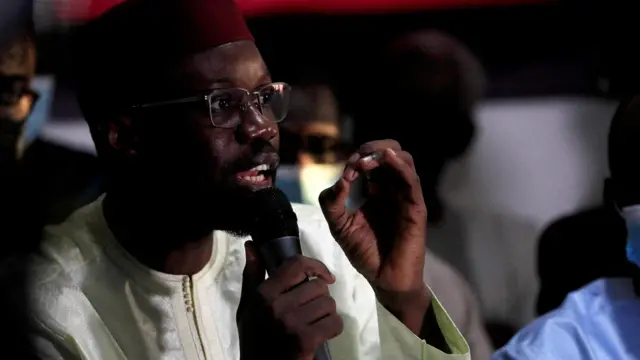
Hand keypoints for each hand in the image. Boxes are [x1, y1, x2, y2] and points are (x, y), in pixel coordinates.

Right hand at [237, 242, 343, 359]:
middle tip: (310, 310)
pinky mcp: (306, 340)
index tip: (324, 276)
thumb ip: (252, 275)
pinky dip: (333, 328)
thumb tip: (252, 245)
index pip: (297, 264)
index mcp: (263, 293)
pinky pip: (335, 323)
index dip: (316, 266)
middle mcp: (276, 305)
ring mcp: (291, 323)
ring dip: (327, 313)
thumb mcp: (248, 307)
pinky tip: (321, 334)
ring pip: (329, 303)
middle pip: (318, 286)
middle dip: (320, 298)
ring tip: (314, 323)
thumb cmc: (255, 339)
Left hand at [318, 140, 429, 331]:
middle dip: (372, 149)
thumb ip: (332, 202)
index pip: (371, 161)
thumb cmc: (365, 253)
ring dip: (384, 154)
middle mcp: (392, 190)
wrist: (384, 280)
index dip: (358, 159)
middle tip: (357, 159)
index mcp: (376, 191)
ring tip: (366, 162)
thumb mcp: (339, 226)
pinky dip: (400, 165)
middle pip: (390, 153)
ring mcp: (405, 197)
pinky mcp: (416, 208)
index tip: (346, 172)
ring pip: (404, 160)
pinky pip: (412, 180)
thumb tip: (340, 178)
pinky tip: (388, 159)